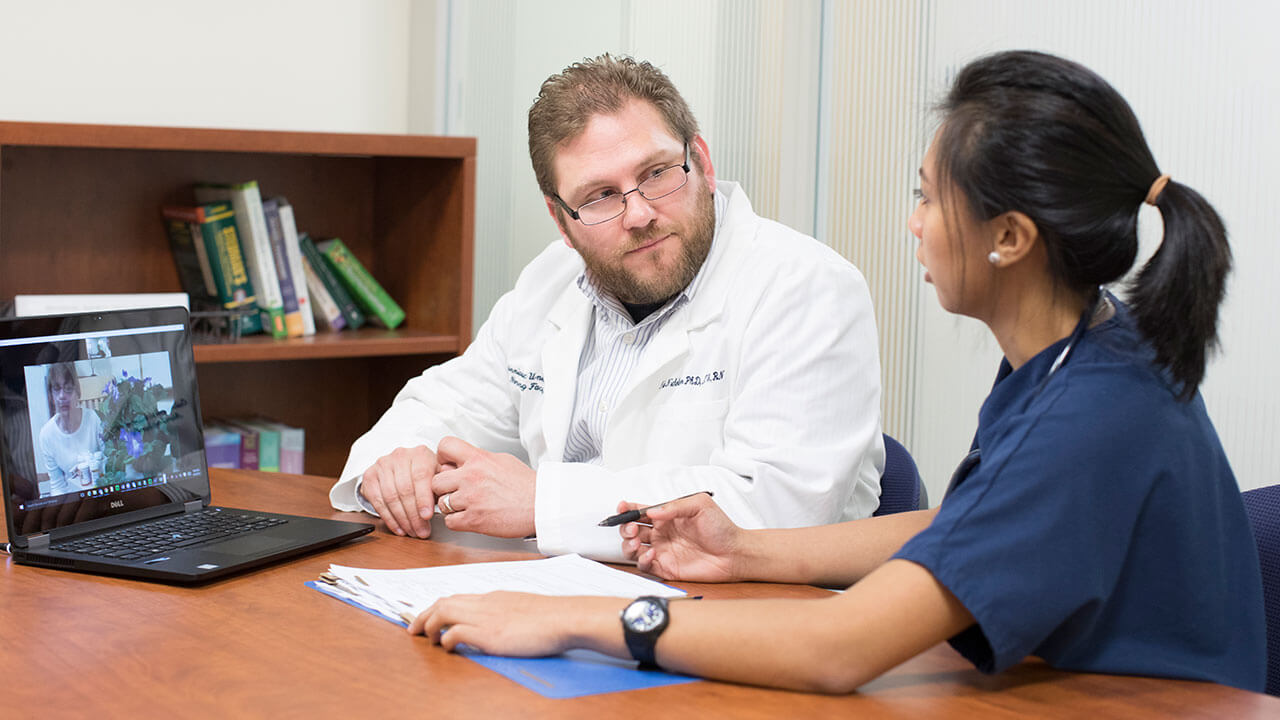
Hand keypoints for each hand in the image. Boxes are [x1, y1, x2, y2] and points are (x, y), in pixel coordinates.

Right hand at [359, 446, 437, 538]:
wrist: (405, 465)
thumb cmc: (427, 474)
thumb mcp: (439, 475)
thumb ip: (443, 485)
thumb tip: (447, 499)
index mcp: (420, 453)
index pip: (420, 476)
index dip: (423, 498)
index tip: (427, 516)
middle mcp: (400, 456)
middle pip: (404, 489)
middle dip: (413, 515)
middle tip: (421, 531)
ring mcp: (383, 464)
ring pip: (390, 497)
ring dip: (402, 519)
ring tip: (411, 532)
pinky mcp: (370, 476)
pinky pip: (378, 501)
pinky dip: (389, 518)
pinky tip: (399, 528)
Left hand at [409, 592, 619, 656]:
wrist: (566, 617)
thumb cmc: (552, 616)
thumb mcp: (525, 608)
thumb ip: (508, 612)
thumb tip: (500, 623)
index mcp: (494, 597)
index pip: (457, 597)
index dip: (438, 607)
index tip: (428, 616)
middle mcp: (485, 603)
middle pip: (444, 601)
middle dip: (424, 614)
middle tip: (413, 628)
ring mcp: (486, 617)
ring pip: (443, 612)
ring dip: (428, 624)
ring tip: (424, 637)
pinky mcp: (489, 634)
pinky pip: (455, 632)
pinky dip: (446, 638)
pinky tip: (447, 646)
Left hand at [430, 437, 536, 537]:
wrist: (541, 505)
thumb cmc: (525, 485)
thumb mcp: (502, 460)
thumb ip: (478, 459)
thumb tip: (460, 462)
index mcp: (479, 459)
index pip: (445, 446)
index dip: (442, 457)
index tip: (447, 466)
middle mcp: (471, 477)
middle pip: (436, 481)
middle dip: (444, 488)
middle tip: (456, 492)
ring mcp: (471, 499)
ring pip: (441, 503)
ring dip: (451, 506)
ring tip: (467, 506)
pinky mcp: (474, 520)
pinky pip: (450, 521)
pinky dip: (457, 521)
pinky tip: (470, 517)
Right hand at [621, 493, 744, 581]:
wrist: (734, 553)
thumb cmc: (721, 528)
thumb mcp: (700, 505)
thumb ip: (675, 506)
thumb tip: (652, 511)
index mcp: (667, 516)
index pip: (640, 511)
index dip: (628, 509)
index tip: (622, 507)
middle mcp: (661, 533)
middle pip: (631, 530)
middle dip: (625, 527)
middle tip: (631, 527)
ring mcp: (662, 551)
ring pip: (633, 548)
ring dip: (627, 544)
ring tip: (634, 540)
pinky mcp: (665, 568)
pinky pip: (645, 565)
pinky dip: (642, 560)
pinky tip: (652, 553)